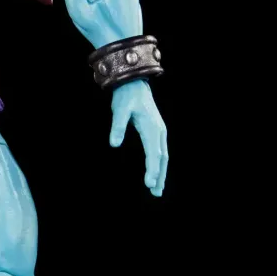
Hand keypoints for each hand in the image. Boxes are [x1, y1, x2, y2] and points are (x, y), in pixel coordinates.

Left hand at [109, 80, 167, 195]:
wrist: (134, 83)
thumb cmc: (125, 97)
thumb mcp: (119, 110)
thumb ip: (117, 126)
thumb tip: (113, 144)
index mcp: (152, 128)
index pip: (154, 154)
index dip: (152, 169)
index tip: (149, 183)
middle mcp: (159, 131)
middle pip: (162, 158)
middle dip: (159, 175)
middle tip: (155, 193)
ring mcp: (160, 131)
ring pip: (163, 155)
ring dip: (161, 172)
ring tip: (157, 188)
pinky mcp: (157, 131)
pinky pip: (160, 150)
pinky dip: (159, 163)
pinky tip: (156, 172)